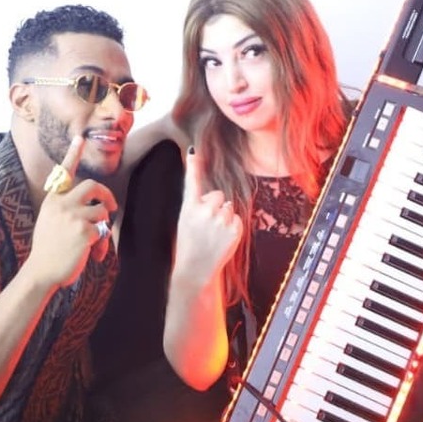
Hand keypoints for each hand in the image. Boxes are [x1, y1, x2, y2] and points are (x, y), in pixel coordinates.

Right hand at [26, 136, 117, 287]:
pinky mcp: (85, 231)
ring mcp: (73, 216)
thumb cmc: (48, 250)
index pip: (64, 172)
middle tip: (111, 206)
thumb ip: (66, 209)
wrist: (40, 273)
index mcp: (53, 200)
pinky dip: (102, 245)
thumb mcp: (50, 222)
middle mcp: (62, 204)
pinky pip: (103, 231)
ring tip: (95, 243)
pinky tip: (93, 256)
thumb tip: (94, 208)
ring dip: (103, 227)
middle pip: (93, 186)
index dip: (73, 154)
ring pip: (102, 210)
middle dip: (106, 195)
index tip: (79, 138)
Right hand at [173, 147, 243, 287]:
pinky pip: (237, 218)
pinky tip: (221, 238)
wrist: (195, 269)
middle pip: (218, 195)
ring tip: (213, 234)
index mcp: (189, 208)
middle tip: (206, 224)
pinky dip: (232, 226)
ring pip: (229, 207)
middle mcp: (206, 211)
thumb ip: (197, 205)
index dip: (193, 166)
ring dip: (224, 216)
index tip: (193, 152)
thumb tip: (214, 195)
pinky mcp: (234, 230)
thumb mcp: (186, 220)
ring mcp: (221, 221)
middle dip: (215, 205)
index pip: (192, 182)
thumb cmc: (189, 244)